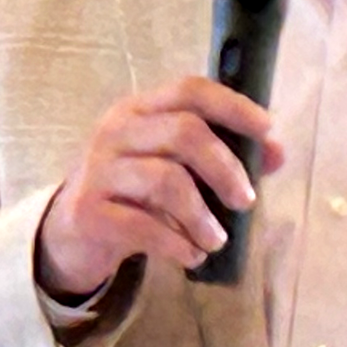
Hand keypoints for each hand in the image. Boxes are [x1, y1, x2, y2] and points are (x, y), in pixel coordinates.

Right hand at [35, 77, 282, 297]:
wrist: (70, 233)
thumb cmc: (133, 192)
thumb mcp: (172, 165)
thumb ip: (221, 155)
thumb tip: (277, 154)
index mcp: (140, 109)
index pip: (190, 91)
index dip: (233, 106)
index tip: (267, 130)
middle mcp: (115, 130)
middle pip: (185, 132)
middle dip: (226, 168)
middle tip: (246, 202)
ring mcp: (98, 170)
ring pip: (166, 181)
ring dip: (202, 216)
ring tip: (216, 240)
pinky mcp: (88, 212)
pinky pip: (143, 226)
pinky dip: (177, 244)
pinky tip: (191, 256)